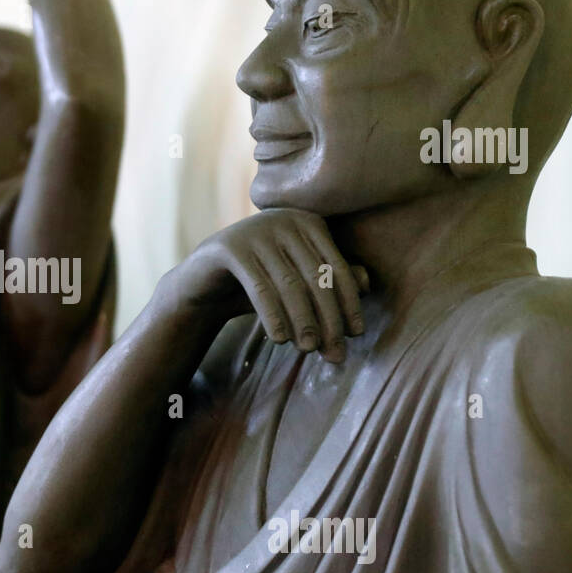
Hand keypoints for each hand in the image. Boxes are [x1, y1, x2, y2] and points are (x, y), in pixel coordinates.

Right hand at [157, 209, 368, 362]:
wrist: (204, 283)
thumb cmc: (261, 283)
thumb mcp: (298, 283)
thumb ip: (331, 279)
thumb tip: (366, 283)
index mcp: (308, 221)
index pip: (336, 268)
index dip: (349, 303)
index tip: (355, 336)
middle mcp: (284, 219)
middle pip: (316, 277)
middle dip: (328, 319)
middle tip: (334, 353)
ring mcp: (255, 230)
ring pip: (290, 284)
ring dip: (304, 322)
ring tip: (309, 350)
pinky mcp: (229, 247)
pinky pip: (259, 288)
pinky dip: (273, 316)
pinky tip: (279, 340)